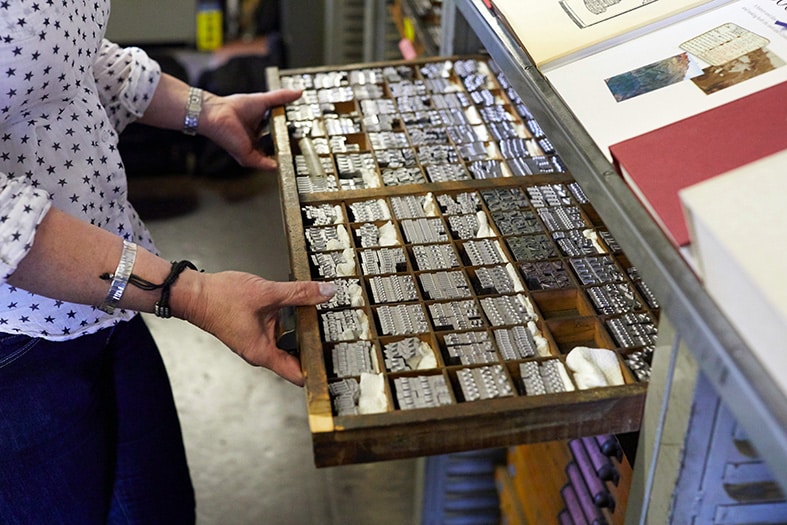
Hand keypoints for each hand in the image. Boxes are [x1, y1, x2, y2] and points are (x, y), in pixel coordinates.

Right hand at [178, 271, 335, 385]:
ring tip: (326, 319)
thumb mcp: (267, 293)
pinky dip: (291, 323)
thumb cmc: (220, 299)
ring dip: (303, 332)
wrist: (194, 293)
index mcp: (264, 353)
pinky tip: (302, 308)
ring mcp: (257, 342)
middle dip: (315, 346)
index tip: (337, 362)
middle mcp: (261, 352)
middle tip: (339, 334)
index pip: (299, 375)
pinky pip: (279, 331)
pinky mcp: (255, 331)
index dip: (319, 370)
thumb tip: (325, 292)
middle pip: (297, 358)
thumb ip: (299, 293)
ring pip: (288, 343)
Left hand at [201, 88, 302, 170]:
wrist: (217, 113)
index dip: (288, 138)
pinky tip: (282, 164)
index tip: (301, 137)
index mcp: (258, 131)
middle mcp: (255, 142)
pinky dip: (272, 165)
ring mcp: (251, 151)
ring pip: (270, 159)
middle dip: (287, 151)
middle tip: (302, 150)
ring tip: (296, 159)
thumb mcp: (264, 101)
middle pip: (275, 150)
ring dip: (282, 160)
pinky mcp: (247, 156)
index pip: (277, 137)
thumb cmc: (234, 107)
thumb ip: (281, 98)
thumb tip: (298, 92)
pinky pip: (263, 164)